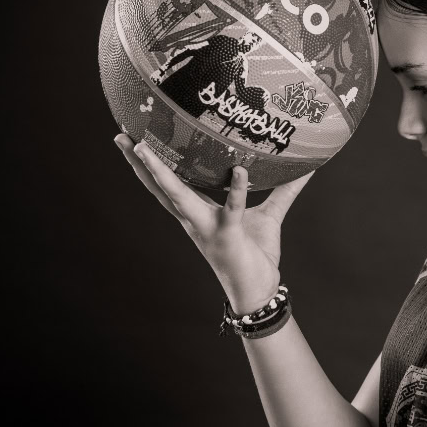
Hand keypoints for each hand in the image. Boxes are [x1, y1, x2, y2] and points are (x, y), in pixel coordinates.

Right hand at [114, 133, 314, 311]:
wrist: (259, 290)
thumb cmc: (256, 254)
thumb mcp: (269, 215)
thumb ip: (284, 190)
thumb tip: (304, 167)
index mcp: (197, 212)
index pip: (168, 183)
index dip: (149, 163)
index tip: (133, 137)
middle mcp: (194, 218)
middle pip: (159, 187)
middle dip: (139, 164)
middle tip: (122, 137)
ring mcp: (207, 228)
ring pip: (178, 196)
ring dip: (161, 174)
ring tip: (146, 150)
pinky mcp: (228, 236)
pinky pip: (231, 210)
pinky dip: (236, 190)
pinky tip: (239, 170)